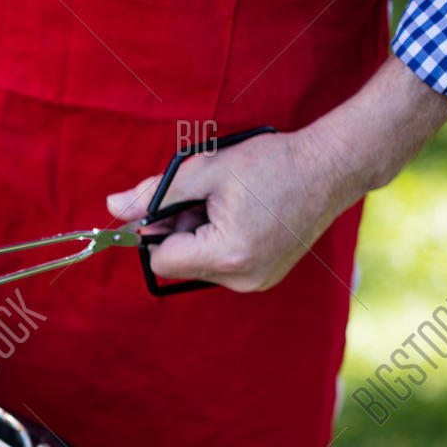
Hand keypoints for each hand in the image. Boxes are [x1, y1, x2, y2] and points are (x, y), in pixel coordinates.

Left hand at [105, 129, 355, 293]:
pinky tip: (240, 214)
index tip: (169, 203)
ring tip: (227, 202)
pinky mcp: (264, 278)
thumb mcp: (205, 170)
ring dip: (199, 235)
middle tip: (205, 195)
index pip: (162, 259)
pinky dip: (219, 242)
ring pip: (199, 265)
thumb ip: (155, 193)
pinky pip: (221, 266)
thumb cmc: (273, 163)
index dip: (156, 230)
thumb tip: (114, 207)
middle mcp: (243, 278)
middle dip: (179, 230)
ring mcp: (257, 282)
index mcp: (228, 254)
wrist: (332, 167)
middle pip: (180, 263)